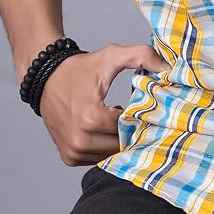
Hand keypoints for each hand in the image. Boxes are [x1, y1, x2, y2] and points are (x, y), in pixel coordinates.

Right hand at [39, 43, 171, 165]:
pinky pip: (98, 157)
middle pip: (122, 143)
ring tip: (123, 120)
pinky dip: (106, 145)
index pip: (130, 126)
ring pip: (111, 153)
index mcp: (91, 118)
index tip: (149, 107)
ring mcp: (73, 151)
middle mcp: (80, 140)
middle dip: (133, 130)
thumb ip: (142, 56)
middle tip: (140, 116)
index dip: (142, 116)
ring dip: (120, 140)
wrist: (45, 79)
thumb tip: (168, 68)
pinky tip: (109, 129)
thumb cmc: (80, 68)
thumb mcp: (112, 56)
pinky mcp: (69, 157)